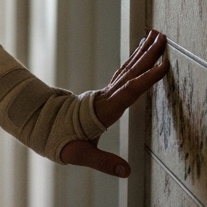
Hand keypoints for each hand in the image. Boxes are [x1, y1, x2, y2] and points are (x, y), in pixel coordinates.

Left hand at [59, 29, 168, 176]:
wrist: (42, 127)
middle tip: (162, 37)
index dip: (146, 79)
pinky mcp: (105, 93)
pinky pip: (124, 73)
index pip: (128, 92)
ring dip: (143, 53)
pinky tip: (142, 52)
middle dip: (147, 56)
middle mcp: (106, 97)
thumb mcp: (79, 154)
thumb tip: (127, 171)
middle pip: (130, 73)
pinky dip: (135, 61)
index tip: (163, 65)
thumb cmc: (61, 141)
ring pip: (127, 69)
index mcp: (104, 111)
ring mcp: (105, 93)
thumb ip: (103, 162)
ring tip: (156, 35)